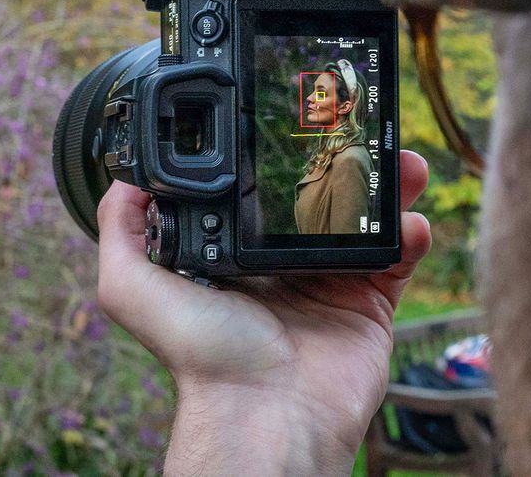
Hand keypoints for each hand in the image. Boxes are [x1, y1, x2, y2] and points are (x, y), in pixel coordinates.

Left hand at [97, 150, 431, 473]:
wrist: (265, 410)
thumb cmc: (199, 354)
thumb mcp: (130, 286)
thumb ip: (120, 229)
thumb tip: (126, 177)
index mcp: (227, 254)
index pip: (252, 192)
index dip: (271, 156)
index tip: (288, 119)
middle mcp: (276, 265)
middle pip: (315, 199)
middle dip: (340, 162)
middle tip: (358, 132)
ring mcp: (325, 283)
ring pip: (362, 220)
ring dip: (385, 186)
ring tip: (402, 163)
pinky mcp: (366, 307)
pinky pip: (395, 260)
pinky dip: (409, 234)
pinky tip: (410, 220)